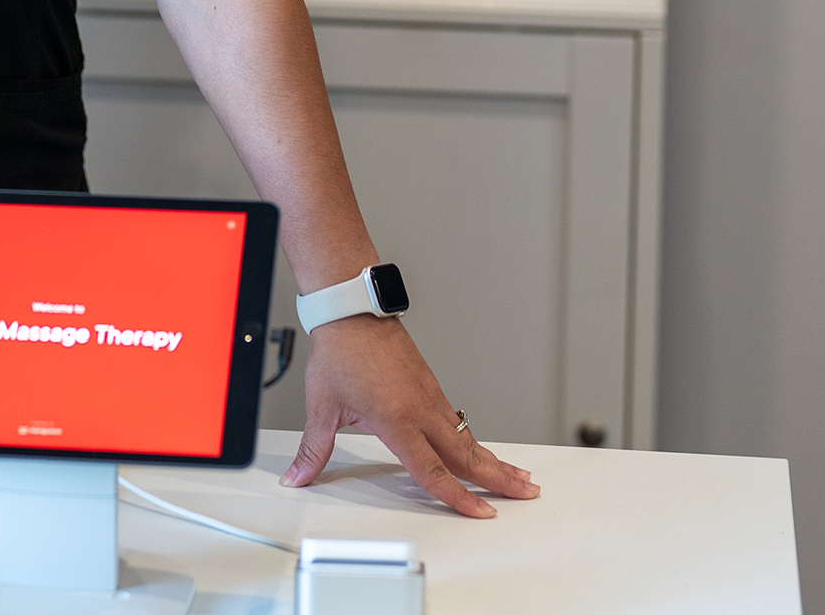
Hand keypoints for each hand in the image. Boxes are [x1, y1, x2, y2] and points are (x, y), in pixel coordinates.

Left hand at [284, 315, 539, 517]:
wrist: (351, 311)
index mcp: (396, 420)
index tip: (481, 512)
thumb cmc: (339, 352)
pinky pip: (458, 420)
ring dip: (494, 459)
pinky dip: (476, 439)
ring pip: (467, 436)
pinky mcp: (430, 385)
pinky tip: (482, 449)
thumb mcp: (322, 406)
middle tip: (527, 494)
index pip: (431, 470)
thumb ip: (314, 449)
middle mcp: (420, 409)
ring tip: (519, 477)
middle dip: (499, 478)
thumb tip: (297, 476)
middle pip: (466, 454)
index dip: (457, 496)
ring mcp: (429, 395)